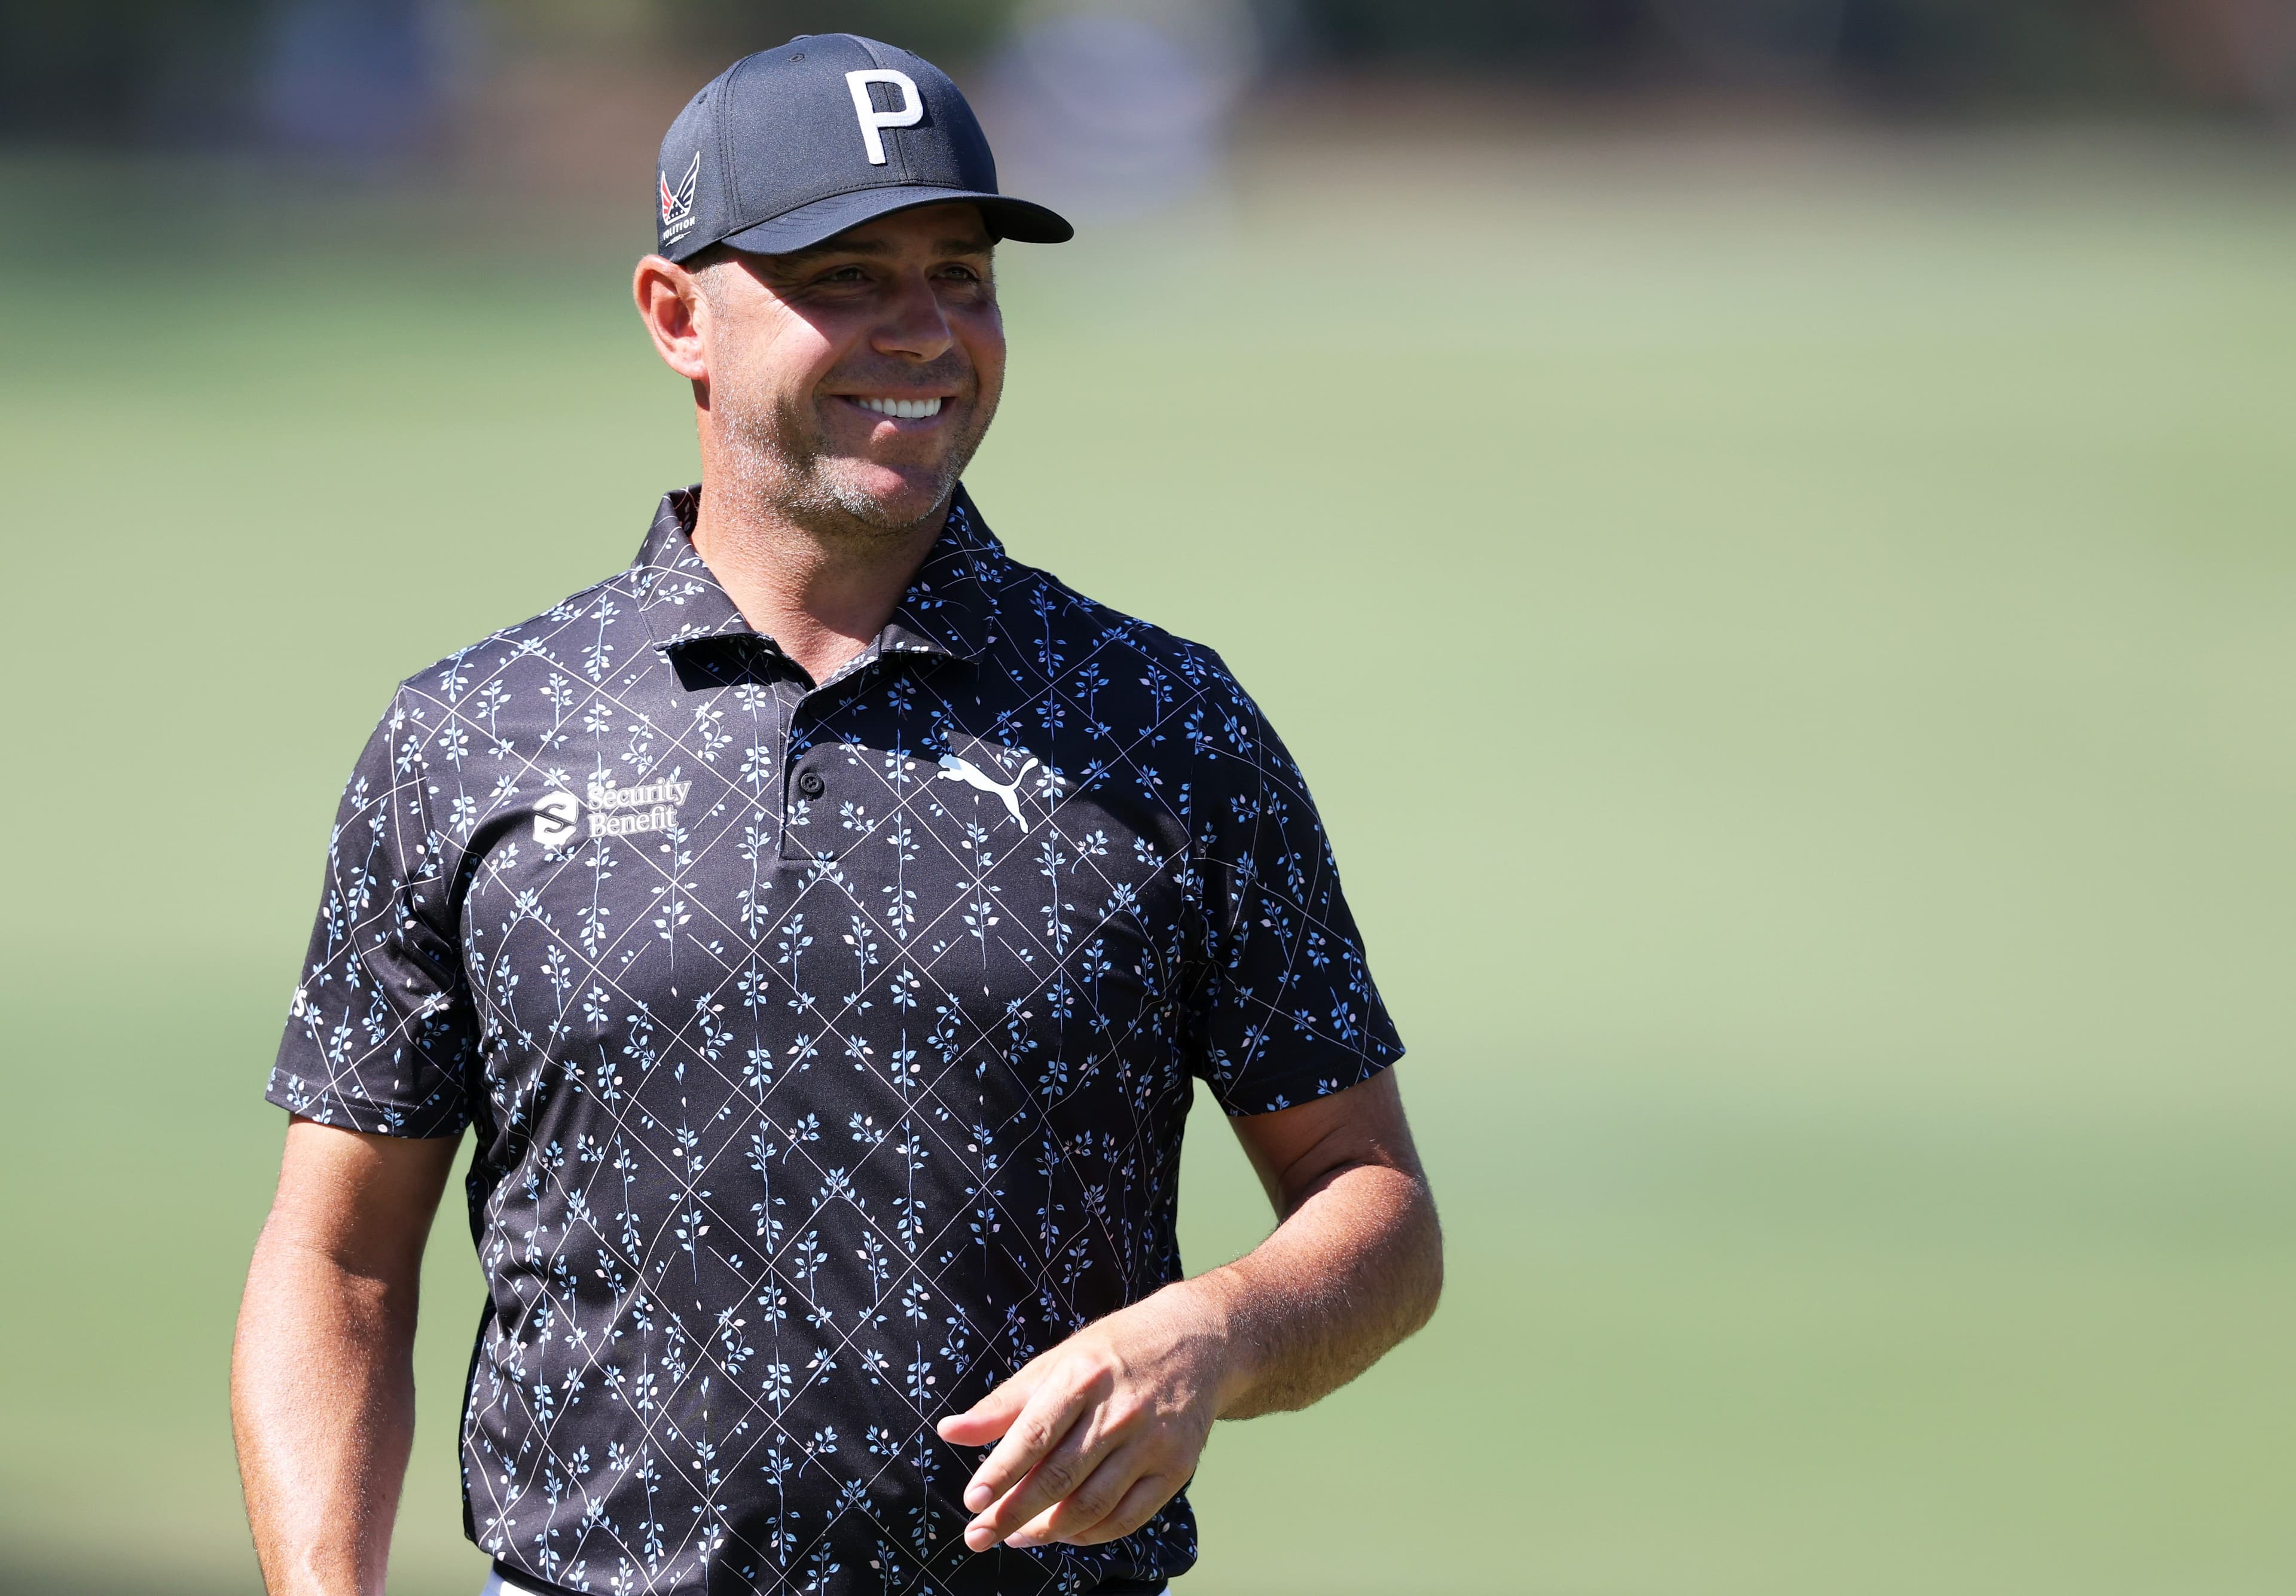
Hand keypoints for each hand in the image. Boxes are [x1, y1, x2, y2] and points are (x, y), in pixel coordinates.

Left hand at [936, 1281, 1235, 1550]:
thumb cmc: (1113, 1353)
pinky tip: (1064, 1534)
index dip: (1000, 1473)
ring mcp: (1152, 1443)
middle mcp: (1121, 1411)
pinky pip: (1127, 1517)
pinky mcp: (1176, 1468)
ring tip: (1015, 1537)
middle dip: (1013, 1514)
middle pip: (1060, 1477)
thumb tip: (950, 1433)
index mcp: (1084, 1376)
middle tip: (978, 1536)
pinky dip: (1090, 1534)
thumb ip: (1004, 1403)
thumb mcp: (1057, 1362)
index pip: (1035, 1435)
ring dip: (1048, 1531)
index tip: (972, 1502)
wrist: (1199, 1342)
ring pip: (1092, 1505)